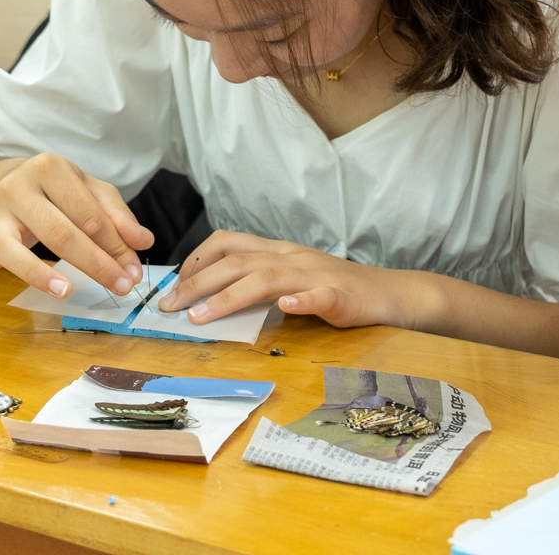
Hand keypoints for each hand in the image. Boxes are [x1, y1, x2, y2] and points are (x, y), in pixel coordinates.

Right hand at [0, 153, 152, 297]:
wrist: (10, 179)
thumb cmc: (58, 190)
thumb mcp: (90, 191)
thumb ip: (117, 216)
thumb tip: (142, 241)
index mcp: (51, 169)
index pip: (90, 215)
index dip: (115, 246)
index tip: (134, 271)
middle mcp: (18, 186)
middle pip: (59, 231)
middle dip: (95, 263)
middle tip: (120, 286)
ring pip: (12, 246)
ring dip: (39, 273)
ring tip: (67, 291)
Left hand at [156, 230, 416, 328]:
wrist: (389, 294)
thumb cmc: (337, 289)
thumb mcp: (291, 279)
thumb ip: (258, 283)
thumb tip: (212, 297)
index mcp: (278, 252)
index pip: (228, 243)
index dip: (196, 260)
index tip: (173, 284)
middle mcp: (291, 257)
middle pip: (236, 261)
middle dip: (197, 282)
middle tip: (169, 307)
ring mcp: (315, 275)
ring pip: (266, 277)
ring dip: (229, 296)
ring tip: (201, 316)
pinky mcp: (340, 296)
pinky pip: (318, 295)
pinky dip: (300, 300)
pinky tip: (285, 308)